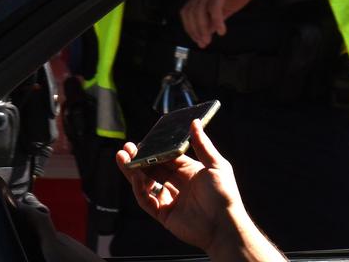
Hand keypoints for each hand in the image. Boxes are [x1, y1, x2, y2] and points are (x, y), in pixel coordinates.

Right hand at [116, 120, 244, 251]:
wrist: (225, 225)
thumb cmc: (225, 195)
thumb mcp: (216, 165)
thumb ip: (203, 144)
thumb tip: (195, 122)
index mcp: (190, 172)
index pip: (167, 157)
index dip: (154, 149)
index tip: (142, 141)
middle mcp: (179, 184)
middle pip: (153, 169)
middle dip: (139, 158)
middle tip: (126, 148)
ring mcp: (170, 200)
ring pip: (146, 184)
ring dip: (133, 172)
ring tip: (123, 158)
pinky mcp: (164, 215)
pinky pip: (147, 201)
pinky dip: (139, 189)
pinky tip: (135, 178)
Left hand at [180, 0, 273, 46]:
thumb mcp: (226, 8)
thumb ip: (215, 20)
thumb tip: (207, 33)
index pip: (187, 12)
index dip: (190, 28)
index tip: (198, 41)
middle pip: (191, 12)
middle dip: (195, 30)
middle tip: (203, 43)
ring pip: (199, 10)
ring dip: (202, 28)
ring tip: (209, 40)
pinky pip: (214, 7)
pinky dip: (216, 20)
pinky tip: (221, 30)